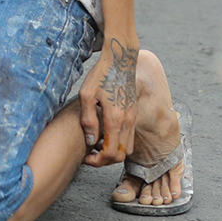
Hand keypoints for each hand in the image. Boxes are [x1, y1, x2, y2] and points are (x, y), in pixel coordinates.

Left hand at [80, 33, 139, 165]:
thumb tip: (91, 142)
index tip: (87, 158)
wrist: (121, 59)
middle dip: (105, 161)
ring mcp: (133, 118)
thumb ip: (88, 121)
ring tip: (97, 145)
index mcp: (116, 119)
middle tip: (91, 155)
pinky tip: (106, 134)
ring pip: (128, 148)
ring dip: (114, 152)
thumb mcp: (86, 95)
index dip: (98, 161)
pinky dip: (120, 142)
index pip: (111, 154)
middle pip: (121, 155)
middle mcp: (128, 122)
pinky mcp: (134, 113)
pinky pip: (130, 137)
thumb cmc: (101, 75)